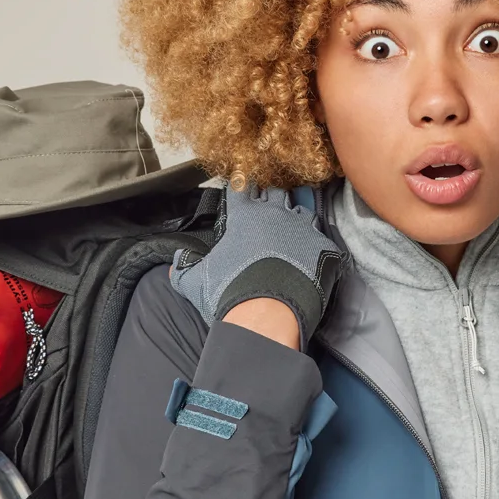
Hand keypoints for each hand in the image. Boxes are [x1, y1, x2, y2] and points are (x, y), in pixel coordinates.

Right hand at [169, 185, 347, 350]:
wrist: (269, 317)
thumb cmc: (229, 295)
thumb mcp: (194, 283)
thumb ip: (182, 268)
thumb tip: (175, 262)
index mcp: (245, 217)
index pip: (242, 188)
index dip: (242, 184)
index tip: (243, 181)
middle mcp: (276, 215)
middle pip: (276, 193)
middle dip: (272, 196)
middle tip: (269, 203)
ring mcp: (303, 230)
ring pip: (303, 211)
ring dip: (296, 217)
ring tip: (293, 227)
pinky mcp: (324, 248)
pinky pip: (322, 238)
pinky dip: (316, 243)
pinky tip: (313, 252)